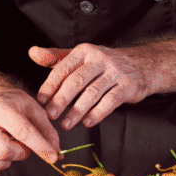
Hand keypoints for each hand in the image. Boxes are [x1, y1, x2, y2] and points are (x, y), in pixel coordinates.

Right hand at [0, 88, 59, 175]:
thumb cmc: (13, 104)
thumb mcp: (33, 108)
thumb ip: (46, 129)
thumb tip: (56, 151)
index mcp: (0, 108)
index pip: (22, 131)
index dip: (40, 146)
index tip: (53, 157)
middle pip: (3, 151)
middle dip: (21, 153)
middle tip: (24, 146)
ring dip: (6, 163)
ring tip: (11, 151)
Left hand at [28, 44, 154, 129]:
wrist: (142, 64)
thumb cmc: (105, 64)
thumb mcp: (81, 57)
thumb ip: (57, 57)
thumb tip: (33, 52)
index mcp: (85, 51)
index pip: (63, 69)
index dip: (50, 86)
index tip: (40, 101)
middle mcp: (100, 59)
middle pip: (77, 81)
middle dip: (61, 100)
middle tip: (50, 115)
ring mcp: (115, 72)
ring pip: (92, 93)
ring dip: (77, 111)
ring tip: (65, 124)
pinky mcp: (128, 86)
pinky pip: (110, 101)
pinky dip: (98, 113)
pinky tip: (87, 122)